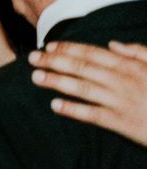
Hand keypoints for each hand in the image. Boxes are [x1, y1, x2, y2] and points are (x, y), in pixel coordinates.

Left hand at [29, 40, 146, 146]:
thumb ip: (137, 52)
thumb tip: (114, 44)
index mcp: (129, 65)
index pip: (92, 53)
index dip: (68, 48)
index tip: (48, 46)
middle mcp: (122, 80)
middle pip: (81, 67)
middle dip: (54, 61)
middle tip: (32, 58)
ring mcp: (121, 101)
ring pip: (82, 88)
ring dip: (56, 81)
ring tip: (35, 78)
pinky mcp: (123, 123)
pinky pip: (94, 115)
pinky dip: (74, 110)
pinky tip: (56, 106)